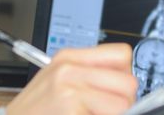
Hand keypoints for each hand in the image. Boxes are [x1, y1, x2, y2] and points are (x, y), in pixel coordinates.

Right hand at [6, 43, 137, 114]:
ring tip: (93, 114)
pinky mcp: (70, 108)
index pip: (121, 55)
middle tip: (107, 109)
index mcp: (69, 57)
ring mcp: (69, 89)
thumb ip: (90, 75)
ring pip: (122, 104)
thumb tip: (126, 83)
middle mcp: (69, 69)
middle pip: (128, 82)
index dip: (124, 75)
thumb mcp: (59, 81)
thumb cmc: (35, 110)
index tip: (116, 90)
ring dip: (113, 114)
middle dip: (124, 101)